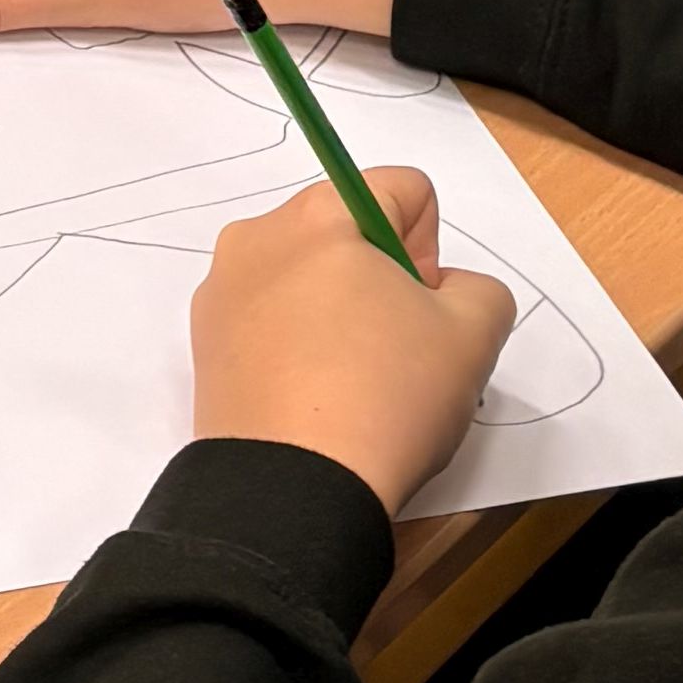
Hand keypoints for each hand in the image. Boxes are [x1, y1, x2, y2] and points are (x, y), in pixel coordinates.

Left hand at [189, 172, 513, 509]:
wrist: (291, 492)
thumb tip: (441, 293)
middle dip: (385, 280)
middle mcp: (257, 238)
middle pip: (348, 232)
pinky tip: (320, 400)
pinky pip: (271, 323)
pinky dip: (301, 347)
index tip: (424, 307)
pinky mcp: (204, 348)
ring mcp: (220, 294)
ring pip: (308, 280)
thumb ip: (478, 288)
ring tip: (359, 384)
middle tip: (400, 350)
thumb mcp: (475, 335)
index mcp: (319, 214)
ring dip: (343, 315)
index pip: (404, 190)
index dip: (432, 247)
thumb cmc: (385, 398)